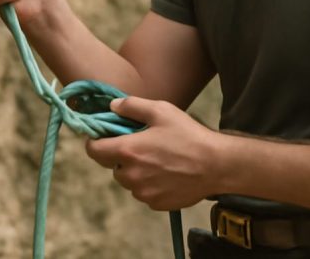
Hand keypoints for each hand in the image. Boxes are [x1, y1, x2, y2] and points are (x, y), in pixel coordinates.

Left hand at [85, 97, 221, 210]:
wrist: (216, 165)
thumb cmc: (188, 135)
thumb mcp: (161, 111)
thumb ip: (132, 106)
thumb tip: (112, 106)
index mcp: (127, 151)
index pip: (94, 150)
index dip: (95, 141)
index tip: (105, 136)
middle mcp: (130, 175)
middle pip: (112, 166)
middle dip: (120, 156)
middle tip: (141, 145)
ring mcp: (143, 193)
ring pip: (128, 181)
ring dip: (135, 171)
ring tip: (158, 159)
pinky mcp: (156, 203)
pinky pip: (144, 193)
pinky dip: (149, 184)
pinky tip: (167, 173)